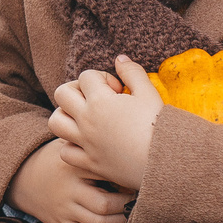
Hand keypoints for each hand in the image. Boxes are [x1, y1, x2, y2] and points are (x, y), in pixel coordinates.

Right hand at [5, 138, 133, 222]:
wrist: (21, 178)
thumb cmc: (53, 159)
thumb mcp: (67, 145)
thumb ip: (90, 143)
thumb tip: (124, 145)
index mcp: (72, 167)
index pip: (106, 173)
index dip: (126, 178)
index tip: (137, 176)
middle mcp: (69, 190)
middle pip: (105, 204)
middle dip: (127, 204)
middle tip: (139, 198)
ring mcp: (65, 210)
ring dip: (122, 221)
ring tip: (132, 214)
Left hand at [48, 56, 161, 192]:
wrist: (166, 163)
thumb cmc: (160, 127)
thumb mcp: (149, 93)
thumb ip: (132, 72)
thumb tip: (119, 58)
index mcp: (100, 101)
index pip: (86, 76)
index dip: (103, 78)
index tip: (119, 90)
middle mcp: (87, 121)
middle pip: (61, 93)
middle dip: (76, 90)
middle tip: (95, 98)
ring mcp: (85, 143)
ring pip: (55, 122)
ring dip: (66, 115)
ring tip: (84, 117)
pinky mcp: (89, 163)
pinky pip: (65, 152)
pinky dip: (72, 145)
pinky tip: (88, 143)